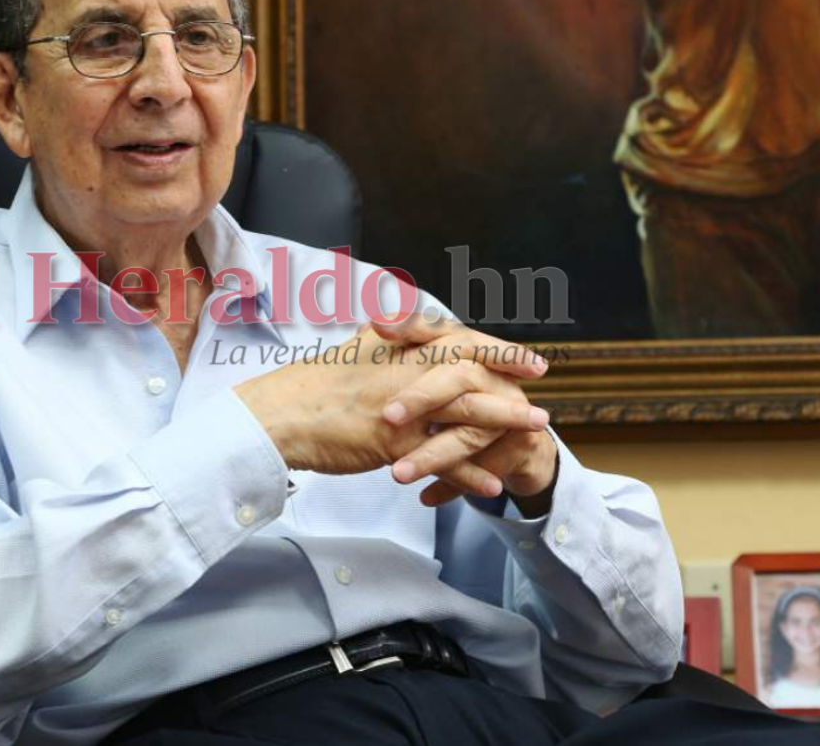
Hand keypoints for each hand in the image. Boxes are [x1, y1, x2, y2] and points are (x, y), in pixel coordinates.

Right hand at [234, 313, 548, 497]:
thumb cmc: (311, 388)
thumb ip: (390, 345)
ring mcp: (401, 405)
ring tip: (538, 430)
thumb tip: (408, 331)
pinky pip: (442, 459)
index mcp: (397, 345)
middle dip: (512, 374)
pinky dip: (469, 474)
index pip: (459, 337)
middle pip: (472, 366)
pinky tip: (493, 487)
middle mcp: (404, 369)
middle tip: (543, 382)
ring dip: (506, 419)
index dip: (498, 346)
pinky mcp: (392, 441)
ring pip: (466, 410)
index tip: (529, 357)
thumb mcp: (357, 354)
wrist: (276, 415)